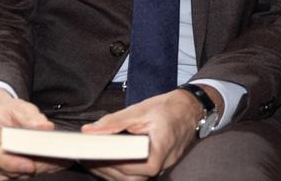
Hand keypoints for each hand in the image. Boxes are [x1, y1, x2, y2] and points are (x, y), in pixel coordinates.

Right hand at [0, 88, 66, 180]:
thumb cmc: (6, 112)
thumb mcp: (21, 108)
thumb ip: (34, 118)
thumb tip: (46, 127)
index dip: (11, 162)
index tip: (31, 165)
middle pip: (2, 166)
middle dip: (30, 166)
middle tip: (56, 162)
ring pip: (8, 174)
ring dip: (30, 169)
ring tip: (52, 161)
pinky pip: (7, 178)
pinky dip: (24, 173)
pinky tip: (40, 164)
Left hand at [80, 88, 206, 179]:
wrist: (192, 107)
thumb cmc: (170, 108)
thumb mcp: (141, 110)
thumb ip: (114, 122)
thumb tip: (89, 131)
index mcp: (160, 150)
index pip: (130, 167)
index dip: (107, 164)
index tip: (91, 156)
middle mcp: (163, 164)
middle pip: (130, 179)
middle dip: (106, 171)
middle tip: (87, 160)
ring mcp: (162, 167)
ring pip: (134, 180)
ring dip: (112, 174)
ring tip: (95, 162)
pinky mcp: (159, 166)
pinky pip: (139, 175)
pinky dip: (122, 171)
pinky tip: (110, 162)